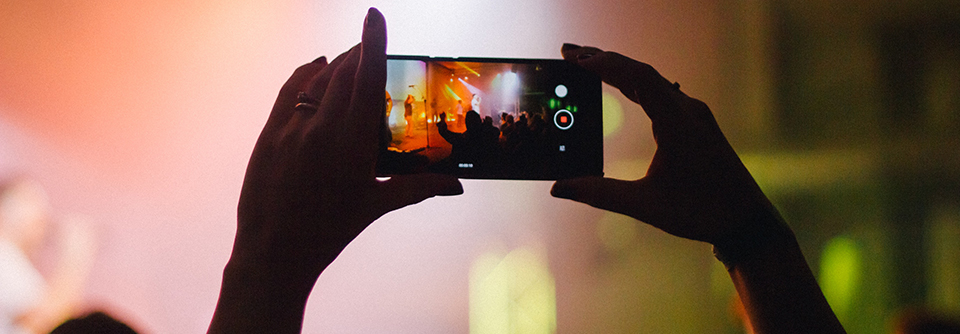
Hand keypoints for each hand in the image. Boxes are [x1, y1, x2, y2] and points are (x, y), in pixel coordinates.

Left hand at [230, 8, 460, 285]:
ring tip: (351, 58)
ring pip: (316, 79)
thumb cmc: (329, 232)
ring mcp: (291, 128)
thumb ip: (418, 187)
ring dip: (337, 64)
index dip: (372, 43)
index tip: (374, 16)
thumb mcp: (376, 206)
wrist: (274, 252)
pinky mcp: (270, 133)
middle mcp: (320, 128)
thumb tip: (456, 184)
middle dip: (359, 52)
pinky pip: (290, 90)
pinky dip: (305, 74)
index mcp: (351, 142)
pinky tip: (317, 67)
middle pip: (343, 72)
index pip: (365, 79)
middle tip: (372, 42)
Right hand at [551, 44, 786, 249]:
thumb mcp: (645, 205)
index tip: (574, 58)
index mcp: (678, 123)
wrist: (747, 221)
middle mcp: (689, 111)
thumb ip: (600, 194)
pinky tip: (623, 86)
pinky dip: (636, 84)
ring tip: (587, 64)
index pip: (638, 78)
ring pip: (653, 81)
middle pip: (642, 72)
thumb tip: (558, 188)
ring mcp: (695, 115)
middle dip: (604, 59)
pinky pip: (662, 93)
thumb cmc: (701, 212)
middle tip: (569, 52)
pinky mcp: (696, 123)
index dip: (605, 64)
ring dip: (620, 70)